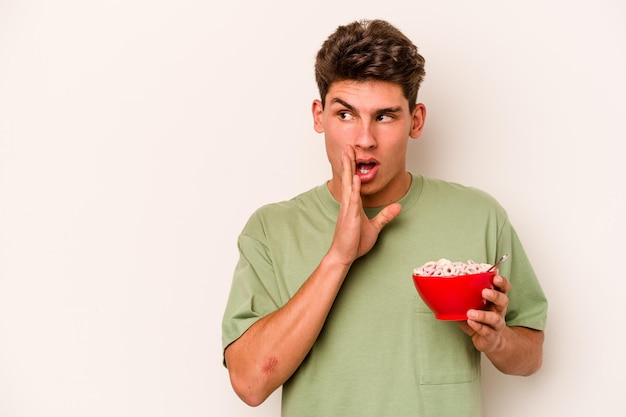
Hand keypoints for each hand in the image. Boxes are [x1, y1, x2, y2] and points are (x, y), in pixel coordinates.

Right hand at [327, 146, 401, 265]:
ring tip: (347, 154)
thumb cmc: (354, 242)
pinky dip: (354, 188)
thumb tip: (397, 206)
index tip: (351, 154)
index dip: (352, 167)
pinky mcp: (350, 217)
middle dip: (348, 161)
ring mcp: (348, 209)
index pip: (353, 181)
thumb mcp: (374, 227)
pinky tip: (355, 178)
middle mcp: (348, 203)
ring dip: (348, 168)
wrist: (343, 255)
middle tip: (347, 146)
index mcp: (353, 204)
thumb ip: (385, 216)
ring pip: (348, 184)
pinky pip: (352, 200)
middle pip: (348, 178)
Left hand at [457, 272, 511, 352]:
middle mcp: (499, 311)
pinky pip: (487, 331)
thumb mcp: (471, 305)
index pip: (503, 288)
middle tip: (484, 292)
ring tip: (470, 312)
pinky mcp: (492, 336)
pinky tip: (470, 322)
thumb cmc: (478, 319)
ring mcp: (497, 325)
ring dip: (483, 315)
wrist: (488, 340)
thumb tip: (442, 285)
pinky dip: (478, 326)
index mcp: (495, 300)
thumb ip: (463, 296)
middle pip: (503, 301)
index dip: (502, 282)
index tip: (495, 277)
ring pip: (495, 319)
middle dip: (495, 295)